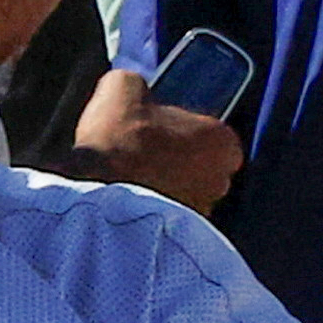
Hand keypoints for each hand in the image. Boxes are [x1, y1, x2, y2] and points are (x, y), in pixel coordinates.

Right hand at [72, 63, 247, 214]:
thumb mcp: (122, 87)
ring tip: (128, 179)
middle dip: (176, 162)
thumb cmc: (121, 138)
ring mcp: (201, 212)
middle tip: (141, 154)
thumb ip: (136, 85)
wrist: (100, 193)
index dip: (183, 132)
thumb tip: (130, 89)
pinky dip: (149, 210)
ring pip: (184, 194)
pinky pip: (165, 218)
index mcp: (223, 141)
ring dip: (163, 188)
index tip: (157, 131)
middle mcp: (221, 181)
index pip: (212, 136)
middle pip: (200, 167)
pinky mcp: (176, 237)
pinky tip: (123, 200)